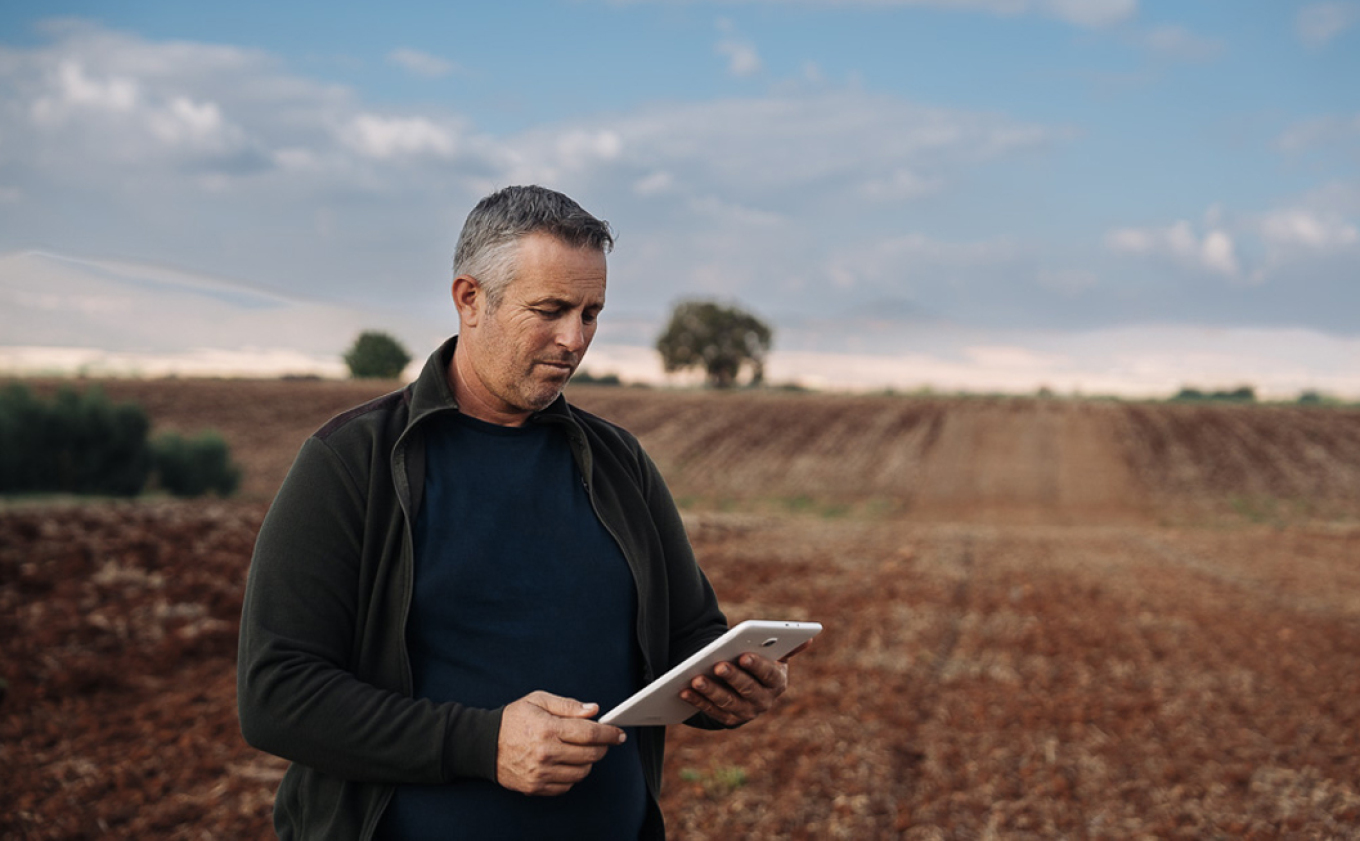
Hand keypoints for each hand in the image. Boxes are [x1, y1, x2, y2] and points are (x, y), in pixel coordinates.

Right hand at [496, 691, 625, 795]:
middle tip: (600, 740)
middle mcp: (546, 753)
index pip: (590, 734)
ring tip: (579, 750)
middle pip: (590, 755)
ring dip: (587, 761)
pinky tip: (565, 763)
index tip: (618, 734)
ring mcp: (541, 773)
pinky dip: (572, 776)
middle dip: (602, 747)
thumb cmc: (512, 720)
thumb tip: (593, 710)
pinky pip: (567, 786)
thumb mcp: (538, 700)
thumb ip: (568, 705)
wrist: (484, 744)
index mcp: (548, 729)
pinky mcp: (536, 787)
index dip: (610, 734)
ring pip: (582, 772)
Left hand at [680, 646, 803, 726]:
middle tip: (717, 665)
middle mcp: (765, 701)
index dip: (757, 666)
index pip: (769, 674)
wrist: (748, 690)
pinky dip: (698, 701)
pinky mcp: (729, 720)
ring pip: (728, 703)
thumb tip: (809, 637)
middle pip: (748, 689)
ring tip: (695, 678)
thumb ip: (788, 645)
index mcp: (778, 682)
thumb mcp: (775, 655)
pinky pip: (712, 712)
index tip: (743, 655)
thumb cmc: (760, 665)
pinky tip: (685, 690)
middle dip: (732, 677)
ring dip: (711, 691)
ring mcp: (746, 713)